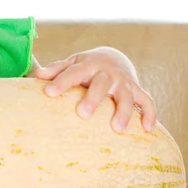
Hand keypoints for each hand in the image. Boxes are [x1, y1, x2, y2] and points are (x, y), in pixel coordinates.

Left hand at [34, 47, 156, 133]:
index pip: (73, 72)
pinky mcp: (137, 90)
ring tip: (117, 130)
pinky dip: (150, 114)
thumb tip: (37, 75)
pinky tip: (148, 130)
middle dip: (94, 98)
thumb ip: (56, 69)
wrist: (114, 57)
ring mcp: (124, 81)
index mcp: (88, 65)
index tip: (49, 92)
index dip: (61, 82)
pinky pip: (147, 102)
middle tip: (83, 114)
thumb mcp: (72, 64)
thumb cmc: (85, 66)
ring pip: (127, 96)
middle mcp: (108, 72)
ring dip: (124, 112)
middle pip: (101, 84)